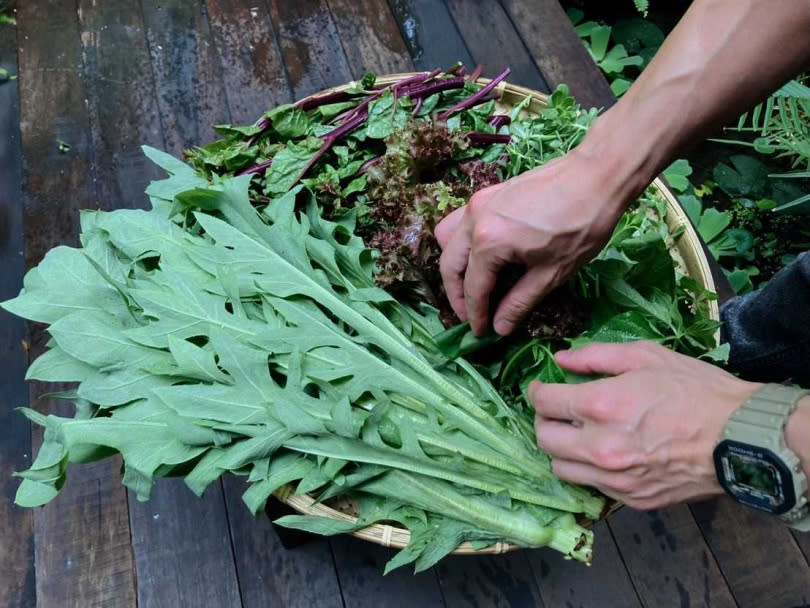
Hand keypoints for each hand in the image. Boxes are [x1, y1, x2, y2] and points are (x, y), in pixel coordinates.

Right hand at [435, 151, 625, 336]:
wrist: (597, 175)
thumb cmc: (581, 226)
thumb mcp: (552, 273)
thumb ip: (519, 302)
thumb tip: (500, 327)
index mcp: (488, 243)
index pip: (473, 288)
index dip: (475, 314)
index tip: (479, 333)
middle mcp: (473, 221)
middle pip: (450, 266)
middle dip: (456, 295)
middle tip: (471, 316)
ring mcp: (477, 203)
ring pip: (447, 241)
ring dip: (453, 267)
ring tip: (470, 286)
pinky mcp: (487, 194)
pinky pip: (459, 222)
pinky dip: (460, 243)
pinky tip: (479, 254)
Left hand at [530, 341, 760, 509]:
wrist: (742, 438)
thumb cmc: (697, 391)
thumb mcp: (646, 356)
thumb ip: (596, 356)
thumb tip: (561, 360)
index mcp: (602, 406)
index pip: (544, 403)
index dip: (537, 392)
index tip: (540, 387)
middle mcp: (601, 447)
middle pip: (544, 439)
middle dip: (543, 421)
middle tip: (555, 411)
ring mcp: (615, 478)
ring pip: (561, 469)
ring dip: (561, 450)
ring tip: (576, 435)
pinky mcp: (632, 499)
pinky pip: (592, 486)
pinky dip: (589, 469)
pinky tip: (604, 454)